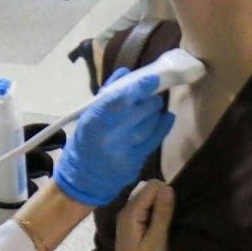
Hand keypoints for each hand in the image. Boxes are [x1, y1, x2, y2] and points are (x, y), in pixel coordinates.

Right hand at [53, 67, 174, 206]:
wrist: (85, 177)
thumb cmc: (85, 141)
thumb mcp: (88, 116)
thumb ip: (107, 95)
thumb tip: (126, 73)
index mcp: (94, 120)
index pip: (120, 98)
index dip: (139, 87)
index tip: (151, 79)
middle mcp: (110, 134)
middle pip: (140, 109)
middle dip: (150, 98)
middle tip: (152, 94)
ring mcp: (125, 148)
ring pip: (150, 122)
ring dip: (155, 110)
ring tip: (154, 106)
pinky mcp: (137, 159)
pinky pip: (156, 138)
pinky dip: (163, 125)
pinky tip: (166, 117)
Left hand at [113, 181, 175, 250]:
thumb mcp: (157, 241)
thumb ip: (162, 213)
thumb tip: (168, 187)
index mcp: (129, 212)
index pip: (152, 186)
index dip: (168, 192)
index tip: (178, 208)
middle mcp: (126, 211)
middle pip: (149, 191)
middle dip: (165, 198)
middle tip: (177, 216)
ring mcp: (128, 220)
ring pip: (149, 201)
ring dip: (162, 207)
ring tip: (173, 222)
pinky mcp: (132, 228)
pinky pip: (147, 211)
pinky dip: (157, 215)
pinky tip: (165, 227)